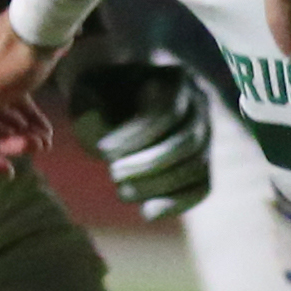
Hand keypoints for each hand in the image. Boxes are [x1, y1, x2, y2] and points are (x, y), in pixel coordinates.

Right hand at [0, 13, 57, 175]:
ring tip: (43, 141)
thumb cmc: (6, 64)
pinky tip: (45, 132)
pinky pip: (14, 104)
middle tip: (34, 147)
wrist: (40, 26)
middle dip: (7, 143)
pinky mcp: (8, 72)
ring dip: (21, 134)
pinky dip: (28, 119)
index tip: (8, 169)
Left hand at [68, 55, 212, 218]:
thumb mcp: (85, 96)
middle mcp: (198, 104)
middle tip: (113, 173)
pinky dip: (176, 203)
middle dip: (148, 164)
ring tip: (122, 190)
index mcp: (172, 78)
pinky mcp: (201, 161)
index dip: (135, 137)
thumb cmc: (98, 97)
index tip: (102, 151)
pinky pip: (201, 187)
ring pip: (196, 166)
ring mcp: (205, 133)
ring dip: (158, 186)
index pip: (167, 111)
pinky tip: (146, 211)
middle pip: (187, 142)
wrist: (114, 102)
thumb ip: (88, 116)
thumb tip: (104, 146)